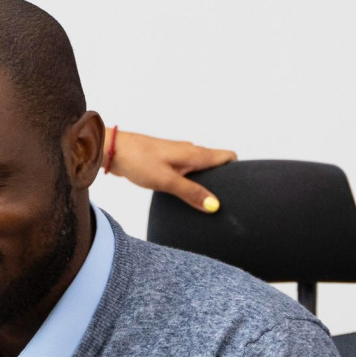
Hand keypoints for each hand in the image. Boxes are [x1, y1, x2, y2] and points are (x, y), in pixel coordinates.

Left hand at [105, 130, 234, 211]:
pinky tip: (186, 196)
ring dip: (206, 182)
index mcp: (195, 153)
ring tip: (207, 202)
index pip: (228, 156)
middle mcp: (190, 152)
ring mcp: (178, 156)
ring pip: (201, 168)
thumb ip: (191, 192)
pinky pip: (187, 172)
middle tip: (227, 201)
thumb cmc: (139, 160)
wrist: (113, 150)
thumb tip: (215, 206)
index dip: (238, 170)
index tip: (242, 188)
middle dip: (224, 180)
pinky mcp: (167, 162)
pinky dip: (191, 182)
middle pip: (217, 163)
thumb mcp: (167, 180)